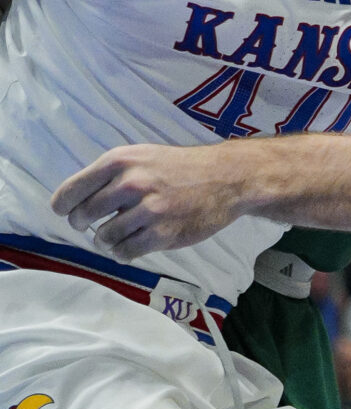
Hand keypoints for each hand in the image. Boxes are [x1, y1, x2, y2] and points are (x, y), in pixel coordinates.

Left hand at [51, 144, 249, 260]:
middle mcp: (131, 183)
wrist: (228, 178)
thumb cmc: (181, 168)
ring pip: (103, 238)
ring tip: (118, 235)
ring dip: (106, 240)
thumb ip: (109, 174)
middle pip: (83, 216)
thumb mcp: (142, 156)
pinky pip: (125, 252)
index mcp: (120, 161)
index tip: (66, 213)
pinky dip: (123, 252)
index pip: (71, 192)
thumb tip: (74, 201)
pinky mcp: (163, 233)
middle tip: (94, 225)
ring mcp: (148, 210)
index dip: (64, 207)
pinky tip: (132, 244)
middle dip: (83, 224)